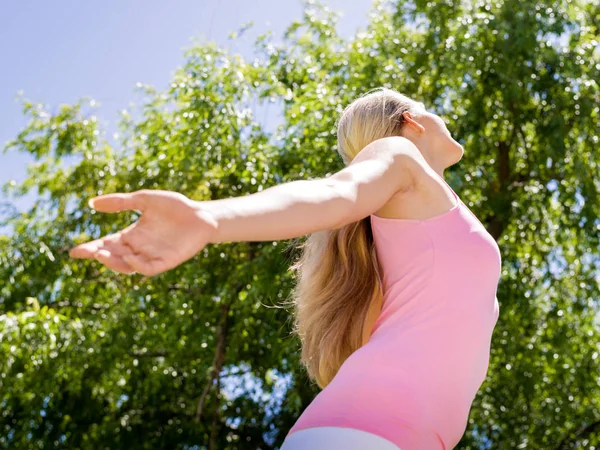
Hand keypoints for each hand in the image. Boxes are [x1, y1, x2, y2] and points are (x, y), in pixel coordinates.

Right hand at [69, 190, 217, 275]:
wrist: (202, 214)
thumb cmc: (175, 207)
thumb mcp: (145, 200)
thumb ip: (121, 202)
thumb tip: (91, 203)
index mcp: (132, 235)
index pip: (107, 244)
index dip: (91, 249)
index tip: (74, 251)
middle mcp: (139, 248)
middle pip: (114, 257)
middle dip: (100, 255)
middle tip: (90, 251)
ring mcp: (152, 256)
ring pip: (128, 266)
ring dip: (115, 263)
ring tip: (102, 254)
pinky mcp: (167, 261)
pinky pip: (148, 268)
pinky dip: (138, 266)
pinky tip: (131, 258)